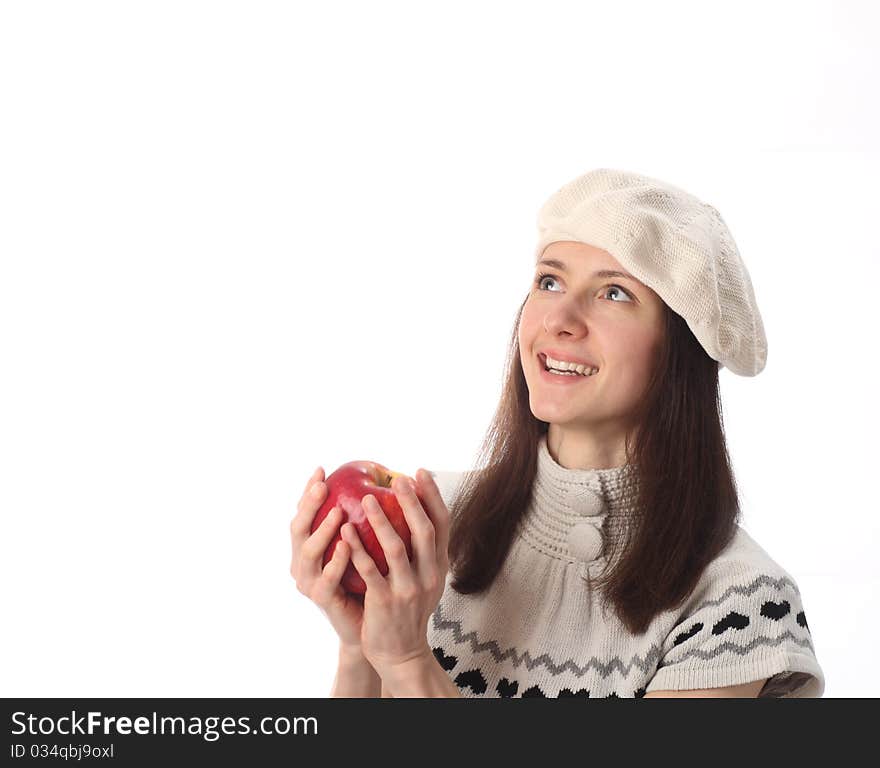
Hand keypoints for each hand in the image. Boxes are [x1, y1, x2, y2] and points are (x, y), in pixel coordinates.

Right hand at [289, 466, 365, 649]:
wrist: (368, 623)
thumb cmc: (367, 577)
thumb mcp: (362, 544)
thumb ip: (362, 519)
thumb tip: (377, 479)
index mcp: (309, 545)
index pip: (304, 513)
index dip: (309, 492)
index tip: (322, 470)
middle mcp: (302, 562)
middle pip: (297, 528)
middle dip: (308, 505)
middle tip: (322, 486)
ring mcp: (309, 582)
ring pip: (308, 553)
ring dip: (322, 530)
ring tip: (337, 511)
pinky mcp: (322, 599)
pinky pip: (327, 578)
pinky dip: (336, 561)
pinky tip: (346, 545)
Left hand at [340, 469, 449, 676]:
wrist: (401, 652)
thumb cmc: (408, 609)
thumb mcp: (425, 579)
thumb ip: (423, 550)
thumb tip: (414, 509)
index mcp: (440, 565)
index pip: (443, 523)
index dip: (433, 496)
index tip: (420, 472)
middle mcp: (429, 575)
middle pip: (424, 530)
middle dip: (411, 501)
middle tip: (396, 478)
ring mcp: (408, 589)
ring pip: (396, 547)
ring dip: (381, 520)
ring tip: (366, 498)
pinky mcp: (385, 602)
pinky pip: (369, 570)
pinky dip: (357, 548)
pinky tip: (345, 530)